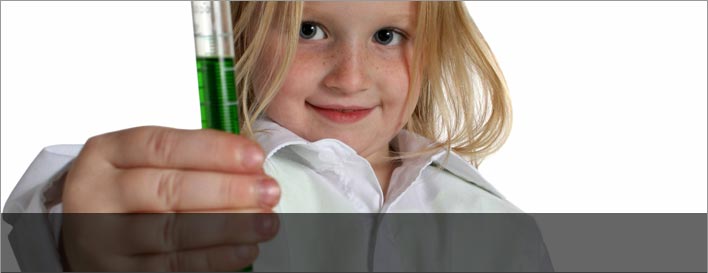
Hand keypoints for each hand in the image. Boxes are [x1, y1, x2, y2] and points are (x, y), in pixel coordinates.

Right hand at [61, 126, 279, 270]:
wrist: (88, 234)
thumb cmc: (130, 192)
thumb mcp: (144, 163)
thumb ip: (192, 159)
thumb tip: (251, 167)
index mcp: (105, 154)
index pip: (161, 145)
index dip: (213, 150)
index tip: (255, 156)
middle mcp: (95, 194)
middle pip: (168, 190)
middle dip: (227, 190)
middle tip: (269, 191)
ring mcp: (102, 238)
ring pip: (172, 232)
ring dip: (229, 227)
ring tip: (266, 221)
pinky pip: (174, 266)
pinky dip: (215, 258)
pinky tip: (245, 248)